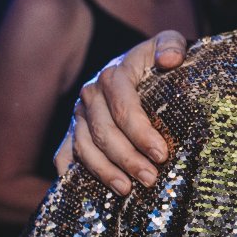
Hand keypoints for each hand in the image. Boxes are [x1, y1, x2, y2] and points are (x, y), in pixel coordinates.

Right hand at [52, 31, 188, 193]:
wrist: (137, 65)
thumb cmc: (157, 59)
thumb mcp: (167, 44)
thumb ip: (171, 46)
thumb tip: (169, 60)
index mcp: (113, 74)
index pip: (124, 108)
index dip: (141, 132)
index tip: (161, 153)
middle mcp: (91, 94)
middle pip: (104, 132)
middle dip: (127, 158)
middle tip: (150, 178)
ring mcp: (79, 114)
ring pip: (85, 147)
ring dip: (104, 171)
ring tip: (127, 190)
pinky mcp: (74, 130)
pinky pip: (65, 153)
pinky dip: (72, 173)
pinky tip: (89, 193)